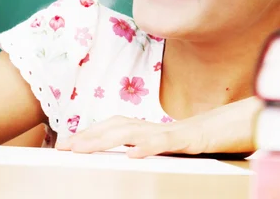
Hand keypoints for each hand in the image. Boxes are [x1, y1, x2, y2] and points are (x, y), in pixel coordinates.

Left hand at [55, 116, 205, 158]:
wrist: (215, 131)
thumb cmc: (182, 140)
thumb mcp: (152, 144)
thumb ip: (133, 145)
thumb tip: (110, 152)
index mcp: (140, 128)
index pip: (110, 127)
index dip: (88, 133)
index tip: (64, 144)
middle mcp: (148, 127)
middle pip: (115, 127)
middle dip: (89, 136)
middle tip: (66, 147)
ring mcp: (164, 132)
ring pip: (132, 133)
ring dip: (106, 139)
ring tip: (86, 148)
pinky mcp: (182, 139)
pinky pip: (164, 142)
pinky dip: (147, 146)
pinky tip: (133, 154)